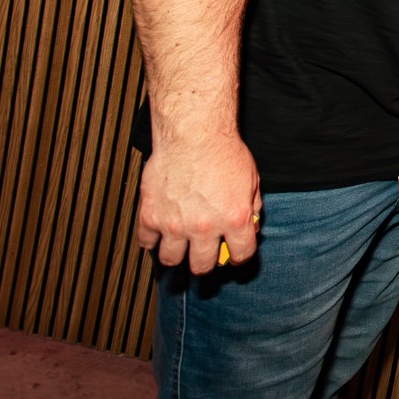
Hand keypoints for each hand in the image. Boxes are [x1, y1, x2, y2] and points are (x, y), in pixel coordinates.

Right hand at [136, 135, 261, 274]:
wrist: (193, 133)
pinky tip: (159, 231)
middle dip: (206, 262)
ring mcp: (175, 224)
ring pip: (171, 260)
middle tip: (204, 253)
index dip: (239, 256)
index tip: (233, 254)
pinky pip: (146, 242)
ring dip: (177, 254)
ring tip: (180, 244)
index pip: (240, 255)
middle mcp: (205, 227)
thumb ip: (252, 207)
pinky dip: (151, 240)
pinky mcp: (150, 215)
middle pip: (202, 266)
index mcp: (234, 219)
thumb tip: (251, 226)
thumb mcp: (251, 180)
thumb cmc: (223, 151)